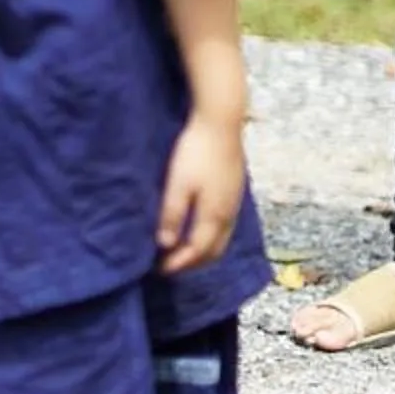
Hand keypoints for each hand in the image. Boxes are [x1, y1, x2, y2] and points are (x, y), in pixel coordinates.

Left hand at [157, 115, 245, 274]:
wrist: (222, 123)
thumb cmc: (196, 152)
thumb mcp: (178, 184)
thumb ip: (172, 215)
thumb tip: (165, 245)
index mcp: (214, 216)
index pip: (197, 251)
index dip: (179, 264)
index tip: (159, 270)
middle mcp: (229, 214)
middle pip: (214, 251)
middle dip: (192, 263)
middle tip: (169, 266)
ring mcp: (235, 203)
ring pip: (222, 239)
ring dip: (202, 251)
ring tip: (181, 252)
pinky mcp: (235, 191)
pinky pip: (225, 226)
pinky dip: (210, 236)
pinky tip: (198, 229)